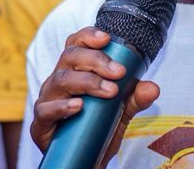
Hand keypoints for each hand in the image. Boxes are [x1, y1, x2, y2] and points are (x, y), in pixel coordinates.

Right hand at [31, 27, 159, 165]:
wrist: (86, 161)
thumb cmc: (97, 129)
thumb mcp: (121, 113)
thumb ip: (135, 98)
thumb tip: (153, 88)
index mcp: (74, 71)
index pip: (76, 45)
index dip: (88, 36)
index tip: (107, 38)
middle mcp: (59, 81)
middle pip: (70, 57)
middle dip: (96, 60)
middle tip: (119, 73)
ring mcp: (48, 100)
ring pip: (60, 80)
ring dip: (87, 82)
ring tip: (108, 91)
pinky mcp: (41, 123)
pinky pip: (46, 109)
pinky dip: (62, 106)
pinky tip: (79, 106)